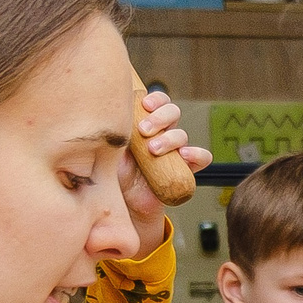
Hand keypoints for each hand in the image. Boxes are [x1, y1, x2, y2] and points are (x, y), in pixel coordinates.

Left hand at [122, 89, 213, 255]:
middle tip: (144, 131)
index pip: (157, 101)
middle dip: (160, 118)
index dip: (155, 99)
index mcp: (144, 122)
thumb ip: (110, 132)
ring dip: (170, 138)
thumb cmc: (114, 173)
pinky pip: (201, 158)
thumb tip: (102, 116)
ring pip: (182, 134)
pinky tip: (185, 156)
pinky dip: (196, 154)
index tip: (144, 106)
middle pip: (172, 112)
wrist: (125, 202)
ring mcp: (174, 151)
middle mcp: (161, 133)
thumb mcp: (107, 149)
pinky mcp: (185, 169)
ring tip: (153, 150)